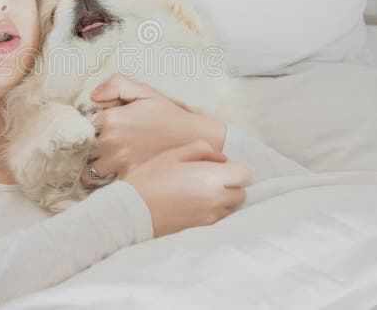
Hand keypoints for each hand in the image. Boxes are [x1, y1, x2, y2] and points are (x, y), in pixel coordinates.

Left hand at [80, 73, 227, 186]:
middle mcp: (110, 141)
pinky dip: (107, 183)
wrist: (194, 138)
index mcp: (110, 118)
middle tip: (100, 150)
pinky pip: (106, 185)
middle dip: (88, 151)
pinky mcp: (129, 178)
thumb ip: (116, 85)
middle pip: (83, 150)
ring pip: (90, 171)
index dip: (87, 131)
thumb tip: (93, 96)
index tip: (95, 133)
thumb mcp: (144, 91)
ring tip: (105, 166)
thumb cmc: (168, 115)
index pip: (82, 127)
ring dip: (94, 169)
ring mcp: (118, 161)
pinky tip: (115, 177)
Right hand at [124, 140, 250, 237]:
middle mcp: (216, 199)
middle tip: (209, 177)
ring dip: (224, 198)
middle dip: (231, 183)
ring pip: (231, 207)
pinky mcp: (202, 228)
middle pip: (241, 192)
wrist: (132, 210)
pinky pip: (219, 217)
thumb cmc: (150, 178)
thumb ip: (202, 149)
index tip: (220, 166)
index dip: (235, 167)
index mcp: (211, 177)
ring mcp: (210, 216)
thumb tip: (222, 158)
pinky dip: (213, 209)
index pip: (245, 174)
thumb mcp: (172, 154)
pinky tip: (193, 202)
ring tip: (200, 190)